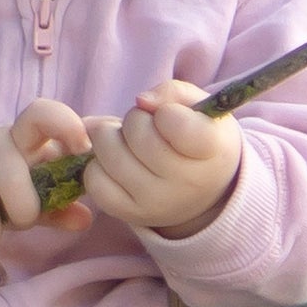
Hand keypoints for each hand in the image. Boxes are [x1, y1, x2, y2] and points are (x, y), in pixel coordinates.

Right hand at [0, 99, 93, 241]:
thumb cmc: (10, 187)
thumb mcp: (39, 194)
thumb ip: (61, 206)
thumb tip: (84, 220)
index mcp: (29, 137)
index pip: (43, 114)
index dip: (64, 125)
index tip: (82, 149)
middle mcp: (1, 140)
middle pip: (11, 162)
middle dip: (24, 202)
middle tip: (28, 218)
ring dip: (6, 216)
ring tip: (4, 228)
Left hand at [81, 79, 241, 237]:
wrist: (206, 190)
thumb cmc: (200, 137)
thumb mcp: (200, 107)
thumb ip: (173, 92)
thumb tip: (141, 101)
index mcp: (212, 150)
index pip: (173, 121)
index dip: (165, 111)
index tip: (172, 118)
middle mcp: (186, 183)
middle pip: (135, 131)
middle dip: (135, 120)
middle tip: (147, 128)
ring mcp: (157, 202)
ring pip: (108, 153)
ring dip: (111, 138)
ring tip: (130, 144)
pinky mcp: (130, 214)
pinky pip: (94, 181)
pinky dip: (98, 165)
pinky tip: (117, 163)